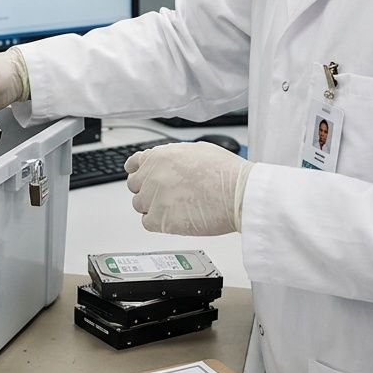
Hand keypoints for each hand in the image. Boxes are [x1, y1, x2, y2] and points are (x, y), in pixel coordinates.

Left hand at [125, 142, 253, 234]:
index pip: (134, 164)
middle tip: (166, 196)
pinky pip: (147, 223)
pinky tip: (174, 218)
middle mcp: (152, 175)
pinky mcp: (159, 219)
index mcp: (159, 156)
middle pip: (135, 186)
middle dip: (147, 190)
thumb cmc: (226, 173)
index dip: (139, 172)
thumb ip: (174, 156)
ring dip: (153, 207)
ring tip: (176, 208)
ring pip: (139, 205)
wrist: (239, 194)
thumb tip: (169, 163)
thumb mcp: (197, 150)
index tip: (142, 179)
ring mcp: (154, 197)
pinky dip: (157, 223)